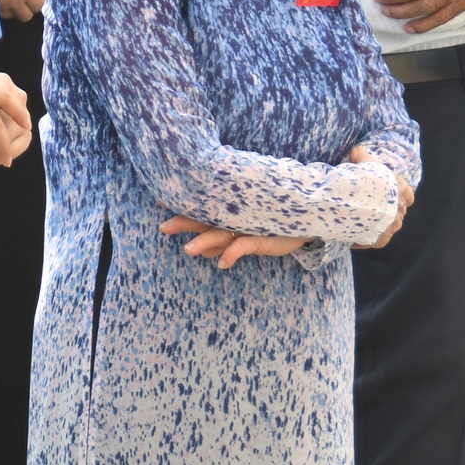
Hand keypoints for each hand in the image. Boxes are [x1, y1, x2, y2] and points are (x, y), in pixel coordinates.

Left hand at [160, 215, 309, 268]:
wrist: (304, 220)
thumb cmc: (270, 224)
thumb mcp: (244, 233)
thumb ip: (221, 241)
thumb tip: (202, 252)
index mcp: (227, 213)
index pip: (200, 208)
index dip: (181, 206)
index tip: (160, 200)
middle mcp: (234, 218)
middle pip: (204, 219)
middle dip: (184, 222)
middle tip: (163, 227)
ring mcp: (247, 226)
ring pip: (221, 233)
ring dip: (205, 242)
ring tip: (189, 251)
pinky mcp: (261, 236)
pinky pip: (244, 246)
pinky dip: (232, 253)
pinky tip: (222, 264)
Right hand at [349, 144, 414, 249]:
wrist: (357, 199)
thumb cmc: (364, 178)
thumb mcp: (365, 161)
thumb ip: (362, 156)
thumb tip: (356, 150)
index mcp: (402, 191)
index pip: (408, 196)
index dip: (399, 196)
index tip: (388, 195)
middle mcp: (400, 210)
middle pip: (398, 212)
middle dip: (387, 212)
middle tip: (371, 209)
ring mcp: (392, 227)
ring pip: (389, 228)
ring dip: (378, 226)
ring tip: (362, 222)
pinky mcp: (380, 240)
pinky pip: (375, 240)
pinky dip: (365, 239)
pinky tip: (354, 235)